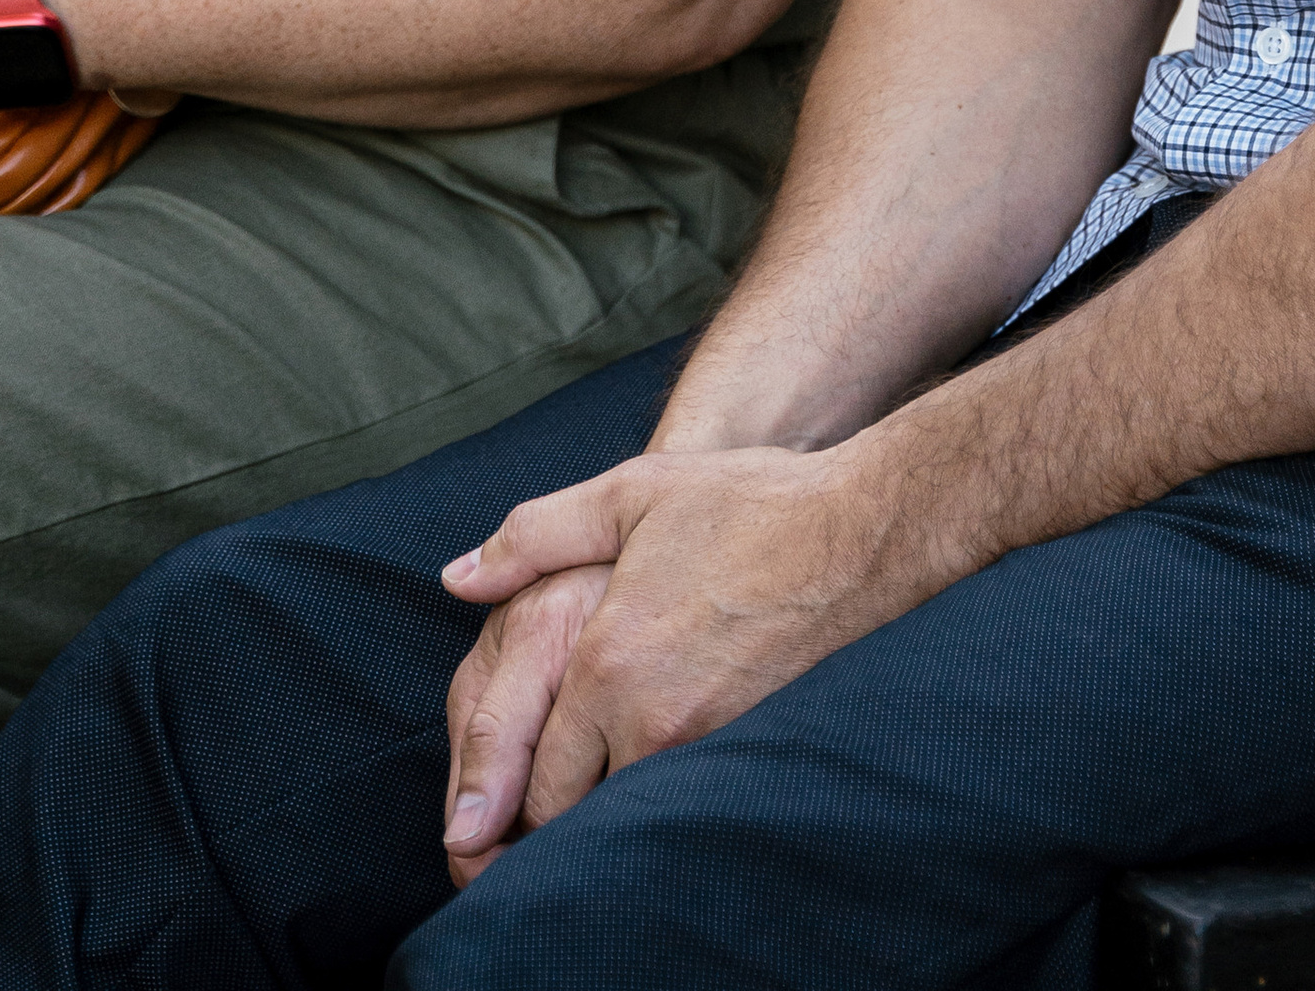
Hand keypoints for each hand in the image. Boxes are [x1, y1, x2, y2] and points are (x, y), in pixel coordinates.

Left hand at [436, 438, 957, 863]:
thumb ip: (532, 537)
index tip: (488, 817)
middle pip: (576, 815)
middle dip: (546, 819)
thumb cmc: (742, 505)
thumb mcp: (626, 496)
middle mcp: (651, 717)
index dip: (506, 799)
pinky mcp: (747, 749)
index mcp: (606, 660)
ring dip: (599, 808)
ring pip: (627, 813)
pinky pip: (680, 798)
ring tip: (584, 789)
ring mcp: (705, 742)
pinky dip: (654, 796)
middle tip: (523, 816)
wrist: (856, 532)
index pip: (535, 776)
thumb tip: (458, 578)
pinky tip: (649, 769)